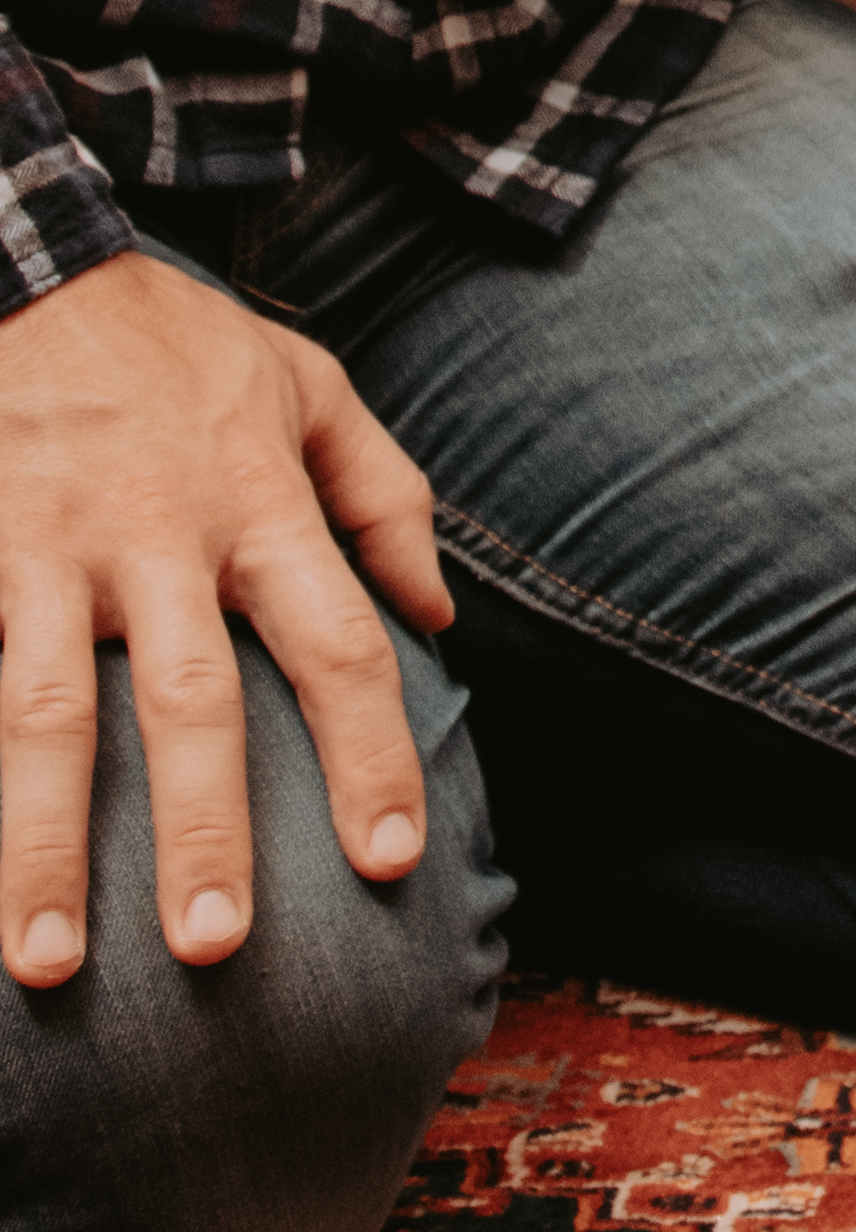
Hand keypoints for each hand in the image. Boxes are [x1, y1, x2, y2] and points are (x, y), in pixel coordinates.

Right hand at [0, 259, 449, 982]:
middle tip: (217, 950)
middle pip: (191, 702)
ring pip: (46, 716)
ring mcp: (43, 548)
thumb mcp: (304, 382)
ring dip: (44, 846)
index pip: (336, 644)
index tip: (390, 861)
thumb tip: (438, 613)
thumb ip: (380, 494)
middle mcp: (155, 533)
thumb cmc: (175, 342)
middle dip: (202, 831)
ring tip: (47, 963)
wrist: (24, 267)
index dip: (368, 755)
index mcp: (256, 500)